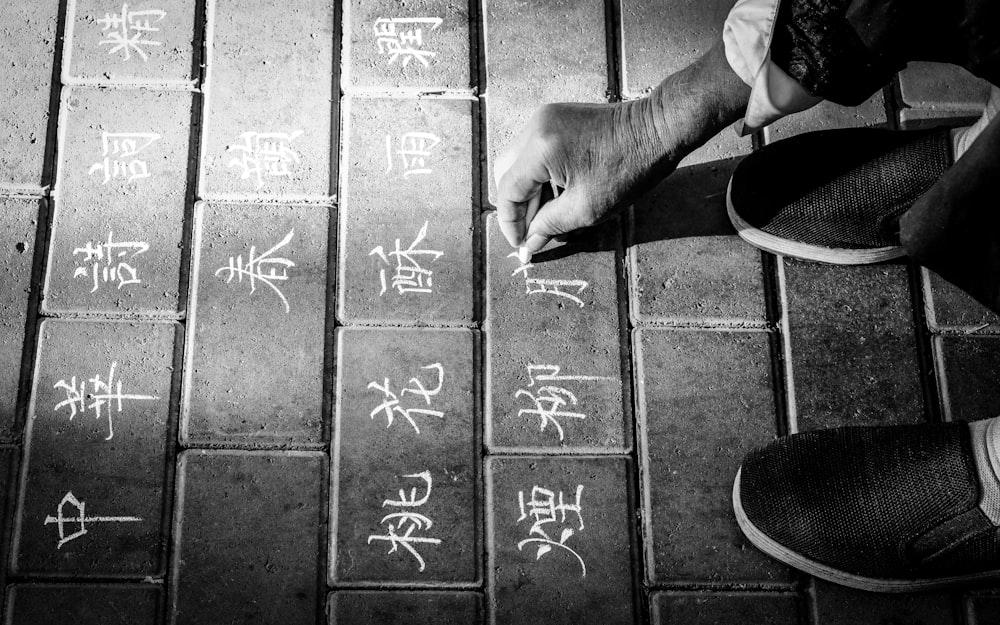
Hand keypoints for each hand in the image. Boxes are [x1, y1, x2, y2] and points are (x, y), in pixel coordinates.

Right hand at [493, 40, 750, 260]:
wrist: (659, 128)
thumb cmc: (629, 169)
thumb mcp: (587, 208)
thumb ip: (550, 226)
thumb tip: (529, 243)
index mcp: (539, 149)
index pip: (507, 191)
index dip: (510, 223)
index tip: (522, 245)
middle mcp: (535, 128)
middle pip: (506, 174)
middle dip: (517, 207)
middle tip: (534, 233)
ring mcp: (545, 119)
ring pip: (518, 162)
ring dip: (528, 192)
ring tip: (548, 216)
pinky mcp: (557, 118)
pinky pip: (534, 150)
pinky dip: (539, 175)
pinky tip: (558, 194)